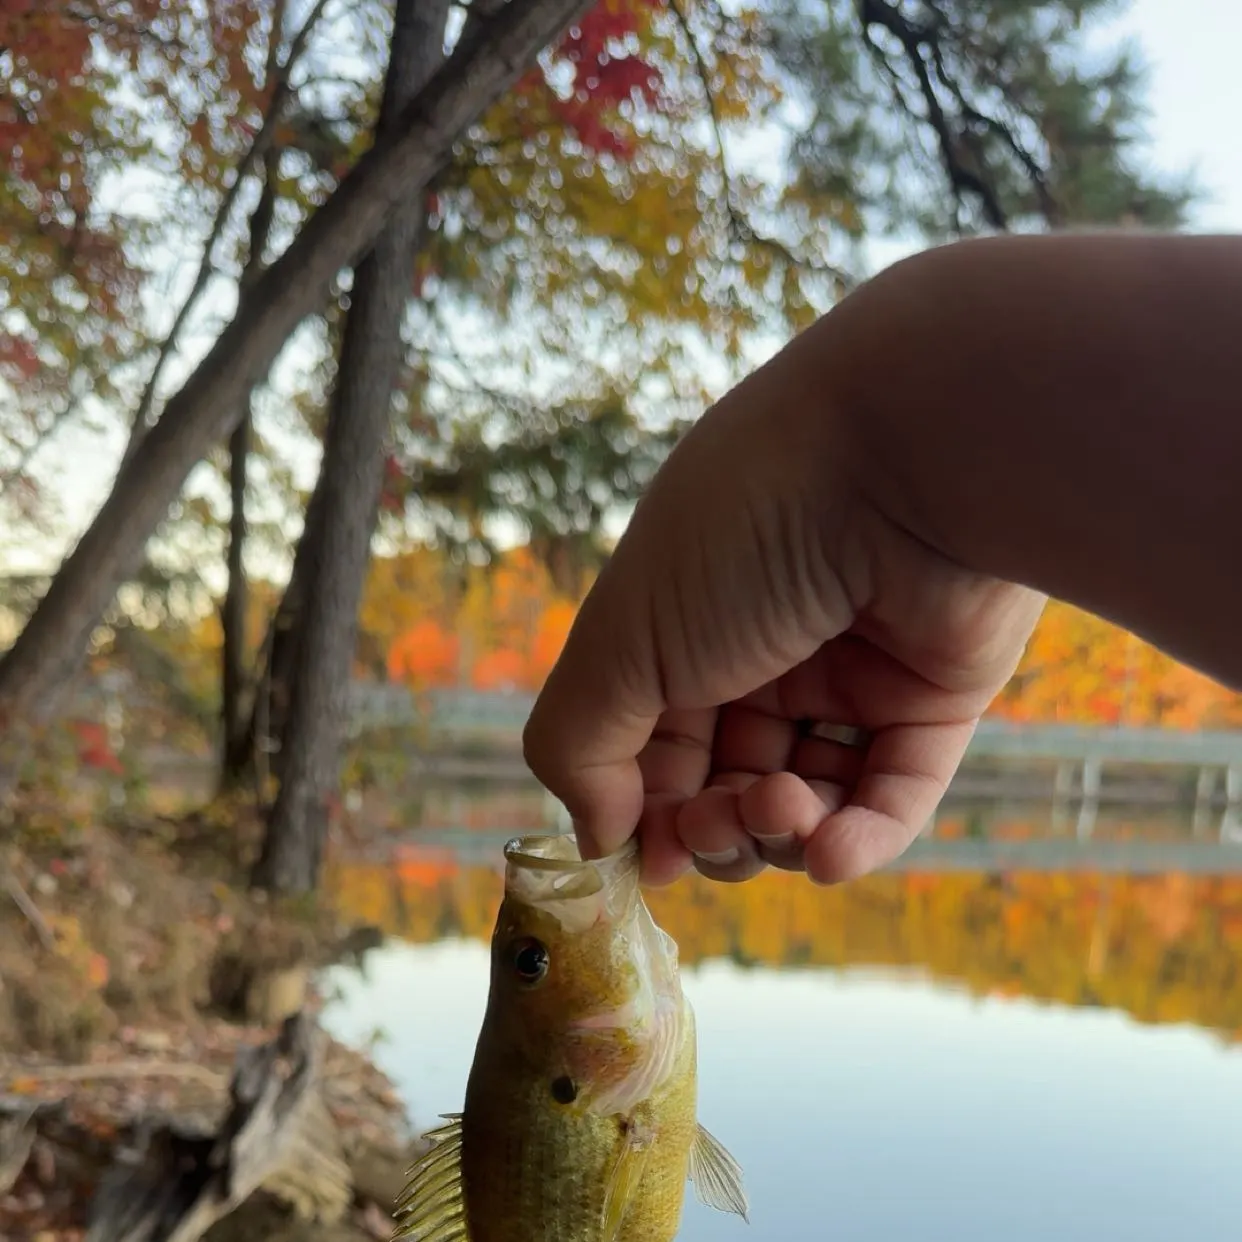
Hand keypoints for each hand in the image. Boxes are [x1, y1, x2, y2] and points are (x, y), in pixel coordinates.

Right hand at [522, 322, 1046, 886]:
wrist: (903, 457)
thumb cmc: (742, 535)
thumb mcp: (623, 639)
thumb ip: (580, 742)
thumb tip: (596, 839)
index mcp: (685, 627)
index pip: (655, 744)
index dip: (646, 808)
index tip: (641, 857)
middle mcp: (766, 651)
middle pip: (728, 782)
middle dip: (715, 826)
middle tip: (715, 827)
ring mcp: (854, 675)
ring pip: (809, 799)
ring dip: (782, 831)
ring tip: (780, 811)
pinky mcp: (936, 695)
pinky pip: (895, 793)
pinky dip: (861, 840)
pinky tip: (831, 854)